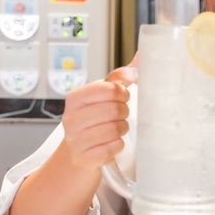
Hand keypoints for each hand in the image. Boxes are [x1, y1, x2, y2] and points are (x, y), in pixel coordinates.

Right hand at [61, 57, 136, 171]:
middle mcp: (71, 118)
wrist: (78, 154)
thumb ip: (121, 77)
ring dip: (122, 129)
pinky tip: (110, 144)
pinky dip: (117, 146)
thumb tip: (143, 55)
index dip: (122, 94)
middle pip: (114, 110)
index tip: (122, 98)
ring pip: (115, 129)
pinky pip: (113, 148)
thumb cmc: (94, 122)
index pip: (108, 89)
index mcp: (75, 98)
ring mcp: (75, 140)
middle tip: (119, 116)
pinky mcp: (83, 158)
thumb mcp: (102, 97)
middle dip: (123, 113)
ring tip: (116, 129)